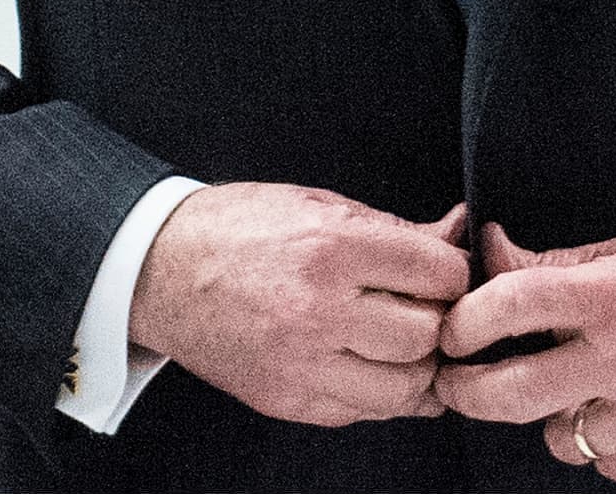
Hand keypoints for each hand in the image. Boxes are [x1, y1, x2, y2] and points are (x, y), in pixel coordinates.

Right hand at [129, 182, 472, 425]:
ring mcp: (300, 362)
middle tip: (423, 308)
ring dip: (414, 367)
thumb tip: (456, 231)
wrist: (160, 270)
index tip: (443, 272)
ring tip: (400, 342)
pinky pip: (361, 412)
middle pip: (426, 335)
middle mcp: (318, 310)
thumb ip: (395, 228)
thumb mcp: (318, 204)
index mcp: (331, 248)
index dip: (453, 272)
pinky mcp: (286, 399)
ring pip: (403, 387)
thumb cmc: (236, 230)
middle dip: (436, 322)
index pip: (438, 273)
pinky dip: (377, 393)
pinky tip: (366, 365)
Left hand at [435, 222, 615, 486]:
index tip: (453, 332)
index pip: (510, 306)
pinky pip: (606, 465)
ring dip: (554, 418)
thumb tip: (489, 253)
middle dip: (466, 393)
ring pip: (557, 439)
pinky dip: (605, 446)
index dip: (464, 322)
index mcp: (611, 296)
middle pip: (510, 395)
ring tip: (581, 389)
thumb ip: (551, 263)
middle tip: (457, 384)